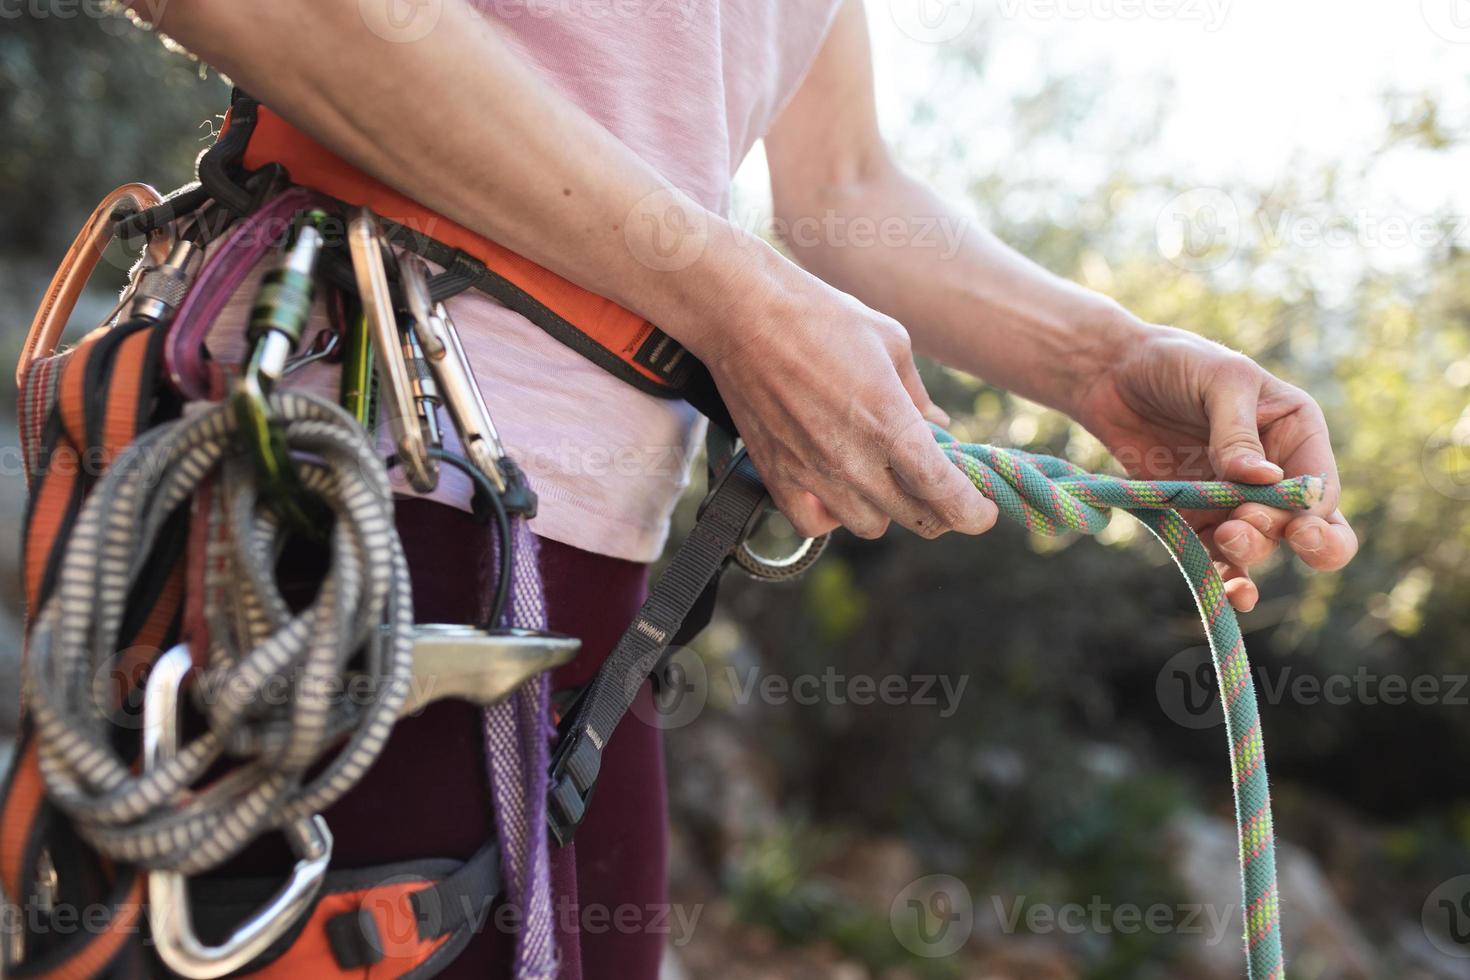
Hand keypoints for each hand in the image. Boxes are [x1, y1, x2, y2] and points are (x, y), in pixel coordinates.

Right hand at [700, 264, 997, 540]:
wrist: (744, 313)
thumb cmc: (822, 316)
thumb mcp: (891, 342)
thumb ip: (918, 393)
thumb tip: (939, 425)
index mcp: (890, 424)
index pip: (945, 495)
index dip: (972, 513)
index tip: (982, 512)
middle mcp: (853, 460)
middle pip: (915, 518)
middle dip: (939, 510)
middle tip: (940, 491)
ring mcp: (812, 474)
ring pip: (869, 525)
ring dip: (887, 510)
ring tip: (885, 481)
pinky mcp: (776, 477)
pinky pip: (815, 525)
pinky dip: (833, 516)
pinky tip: (838, 490)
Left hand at [1072, 322, 1357, 610]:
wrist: (1111, 373)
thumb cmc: (1175, 362)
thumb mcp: (1218, 381)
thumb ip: (1237, 430)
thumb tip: (1265, 479)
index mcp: (1295, 433)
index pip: (1320, 489)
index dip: (1313, 517)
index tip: (1294, 525)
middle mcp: (1273, 472)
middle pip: (1297, 528)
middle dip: (1278, 535)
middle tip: (1242, 525)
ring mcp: (1233, 500)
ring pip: (1258, 546)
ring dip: (1247, 552)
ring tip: (1225, 535)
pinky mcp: (1194, 517)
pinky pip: (1217, 558)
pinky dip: (1224, 580)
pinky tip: (1230, 596)